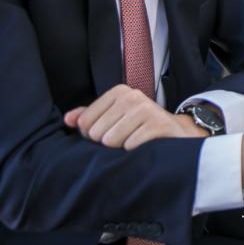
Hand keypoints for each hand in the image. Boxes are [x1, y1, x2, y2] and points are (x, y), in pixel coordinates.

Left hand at [64, 85, 205, 149]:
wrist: (176, 134)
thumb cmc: (140, 127)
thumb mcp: (114, 118)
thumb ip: (89, 117)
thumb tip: (68, 120)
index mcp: (119, 92)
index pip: (85, 122)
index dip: (93, 136)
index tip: (110, 133)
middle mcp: (132, 96)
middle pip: (98, 133)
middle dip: (108, 143)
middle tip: (125, 139)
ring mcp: (147, 109)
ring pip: (112, 141)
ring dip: (121, 149)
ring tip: (134, 143)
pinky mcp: (158, 124)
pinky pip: (130, 146)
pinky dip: (135, 152)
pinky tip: (144, 147)